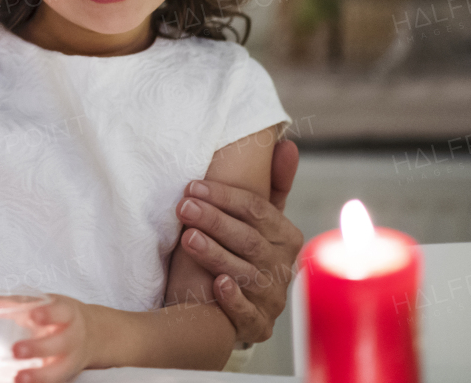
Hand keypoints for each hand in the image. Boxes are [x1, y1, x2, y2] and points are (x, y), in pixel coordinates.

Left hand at [11, 295, 89, 382]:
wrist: (91, 335)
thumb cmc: (56, 316)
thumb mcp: (38, 304)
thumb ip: (4, 304)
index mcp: (66, 314)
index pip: (61, 312)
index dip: (49, 314)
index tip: (33, 315)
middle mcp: (72, 338)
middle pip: (60, 343)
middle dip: (39, 348)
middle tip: (16, 349)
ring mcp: (69, 360)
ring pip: (59, 371)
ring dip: (40, 377)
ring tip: (19, 379)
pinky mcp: (64, 376)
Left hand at [175, 138, 301, 342]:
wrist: (226, 302)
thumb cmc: (238, 249)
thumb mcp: (256, 217)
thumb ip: (271, 182)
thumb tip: (286, 143)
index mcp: (286, 237)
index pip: (259, 211)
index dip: (226, 197)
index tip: (193, 185)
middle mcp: (284, 268)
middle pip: (249, 240)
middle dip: (215, 220)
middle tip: (184, 206)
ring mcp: (272, 299)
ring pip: (245, 274)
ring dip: (216, 254)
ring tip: (188, 238)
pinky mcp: (257, 326)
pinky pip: (248, 314)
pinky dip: (233, 300)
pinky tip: (216, 285)